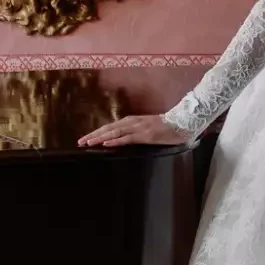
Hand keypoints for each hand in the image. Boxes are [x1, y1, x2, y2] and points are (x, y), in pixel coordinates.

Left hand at [79, 113, 194, 147]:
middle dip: (94, 135)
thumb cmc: (167, 128)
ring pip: (115, 132)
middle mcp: (133, 122)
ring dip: (100, 137)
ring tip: (88, 142)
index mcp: (133, 121)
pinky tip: (106, 143)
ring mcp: (139, 128)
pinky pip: (128, 138)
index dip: (97, 132)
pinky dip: (116, 140)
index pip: (111, 127)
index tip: (86, 138)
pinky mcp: (146, 135)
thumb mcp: (148, 129)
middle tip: (80, 142)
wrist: (183, 123)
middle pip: (109, 128)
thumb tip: (123, 139)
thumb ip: (136, 132)